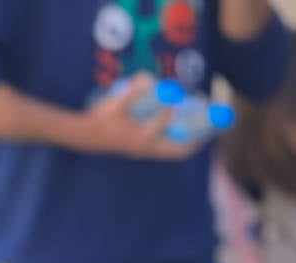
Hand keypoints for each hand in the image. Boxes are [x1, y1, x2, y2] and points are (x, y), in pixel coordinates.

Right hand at [81, 73, 201, 160]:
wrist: (83, 137)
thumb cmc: (98, 120)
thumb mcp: (114, 102)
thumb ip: (133, 90)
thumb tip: (149, 78)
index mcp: (143, 136)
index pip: (168, 119)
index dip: (177, 105)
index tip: (186, 96)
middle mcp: (147, 148)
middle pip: (180, 149)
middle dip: (198, 138)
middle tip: (212, 126)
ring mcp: (144, 151)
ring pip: (174, 152)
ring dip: (189, 142)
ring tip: (202, 130)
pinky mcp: (141, 150)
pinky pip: (166, 150)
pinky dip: (178, 142)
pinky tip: (180, 129)